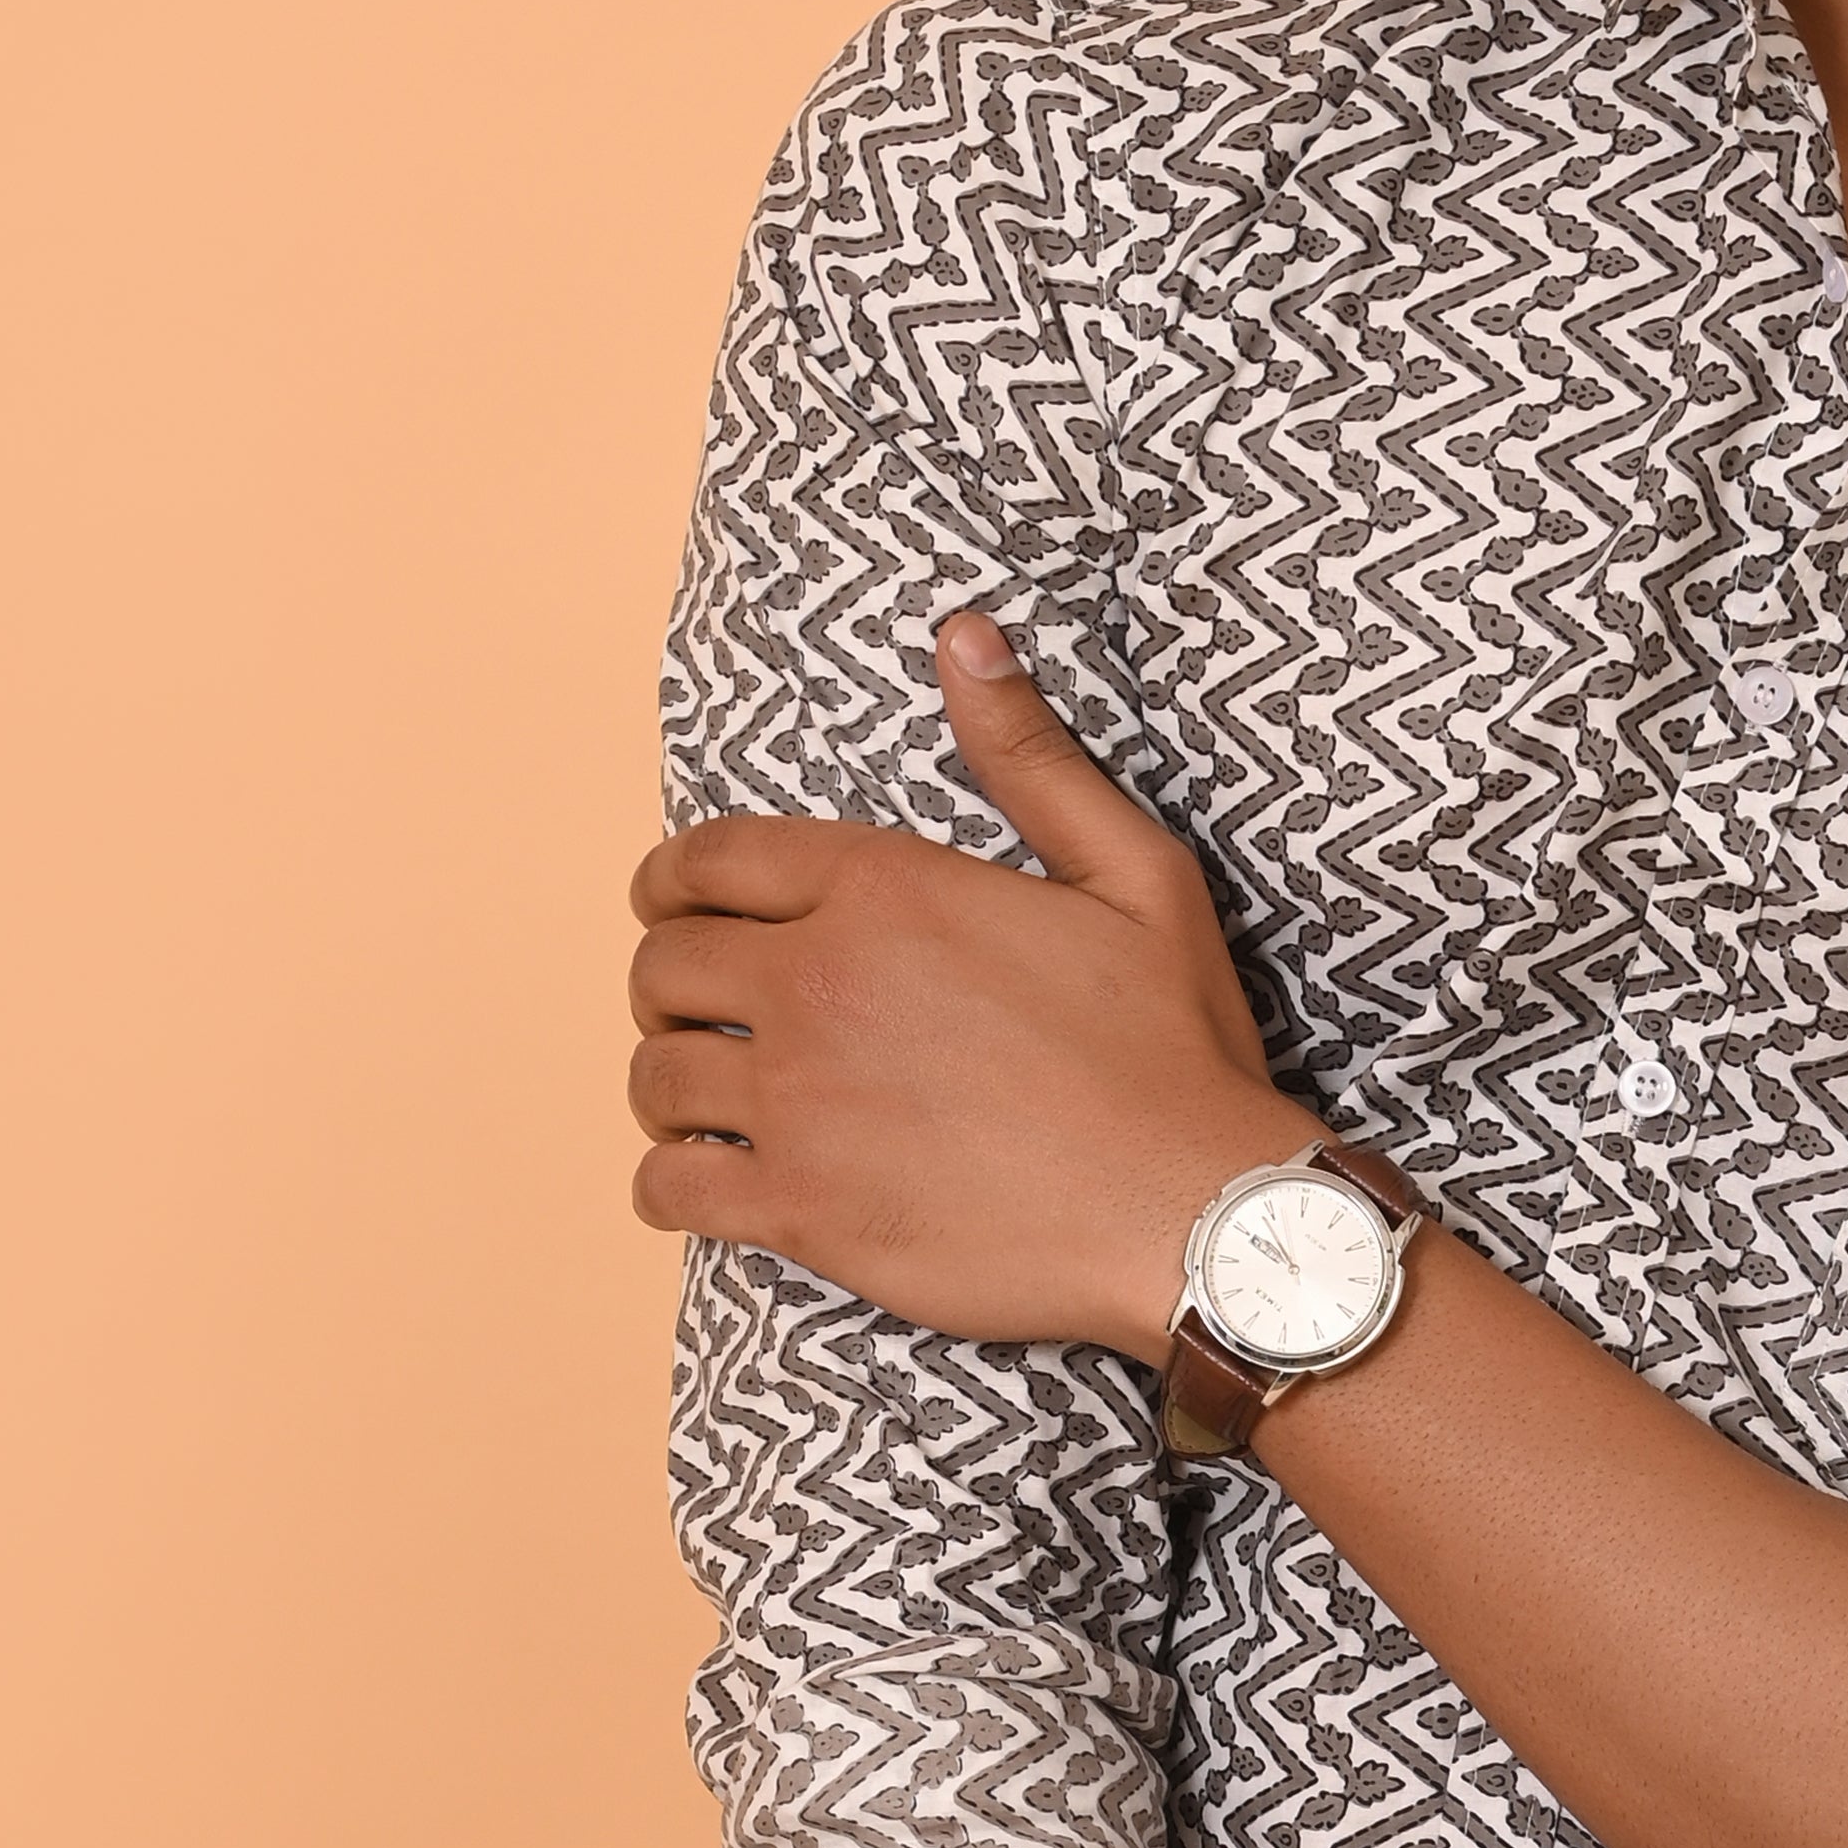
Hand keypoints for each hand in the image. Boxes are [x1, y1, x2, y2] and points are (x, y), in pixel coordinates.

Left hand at [628, 617, 1280, 1356]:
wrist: (1192, 1212)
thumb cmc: (1173, 1046)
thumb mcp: (1132, 871)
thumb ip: (1030, 755)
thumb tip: (964, 635)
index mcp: (886, 891)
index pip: (708, 859)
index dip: (671, 878)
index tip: (672, 904)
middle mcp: (820, 984)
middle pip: (662, 964)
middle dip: (667, 978)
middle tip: (701, 1007)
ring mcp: (800, 1101)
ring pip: (655, 1075)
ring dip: (667, 1080)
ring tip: (703, 1096)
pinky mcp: (800, 1208)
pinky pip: (669, 1187)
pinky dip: (669, 1182)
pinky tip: (706, 1180)